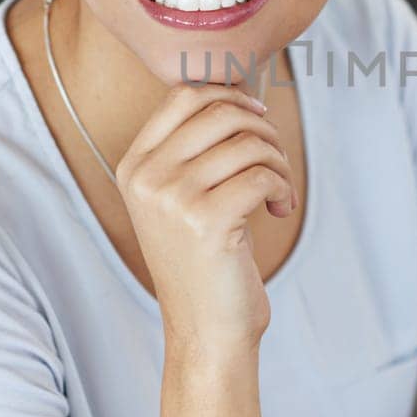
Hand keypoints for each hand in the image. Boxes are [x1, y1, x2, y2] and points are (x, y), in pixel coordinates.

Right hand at [115, 84, 297, 357]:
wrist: (206, 330)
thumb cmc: (205, 260)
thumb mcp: (184, 197)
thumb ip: (198, 146)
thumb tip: (238, 87)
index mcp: (135, 165)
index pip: (185, 95)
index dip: (231, 97)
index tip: (258, 121)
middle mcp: (146, 177)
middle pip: (221, 111)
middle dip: (263, 130)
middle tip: (274, 162)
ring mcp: (172, 198)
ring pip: (249, 142)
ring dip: (278, 162)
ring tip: (277, 191)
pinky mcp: (207, 220)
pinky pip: (262, 174)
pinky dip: (282, 188)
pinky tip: (278, 210)